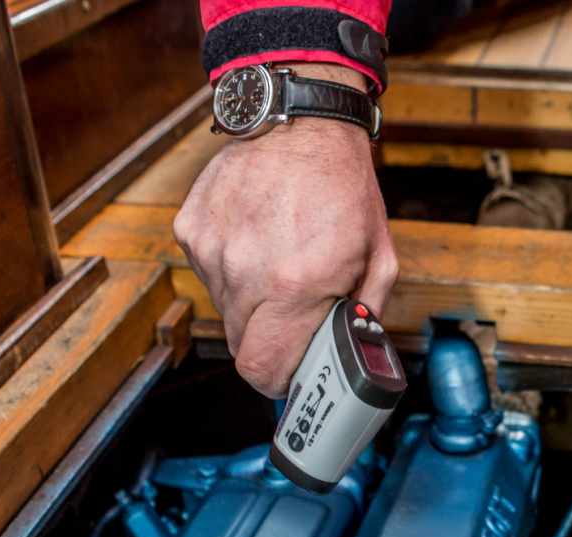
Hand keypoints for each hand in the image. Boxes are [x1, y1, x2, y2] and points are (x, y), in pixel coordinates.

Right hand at [174, 65, 396, 396]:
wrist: (302, 122)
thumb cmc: (346, 187)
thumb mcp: (380, 255)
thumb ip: (365, 312)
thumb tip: (350, 352)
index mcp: (298, 285)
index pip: (263, 370)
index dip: (278, 379)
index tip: (292, 371)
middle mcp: (248, 272)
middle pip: (242, 345)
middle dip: (271, 340)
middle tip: (295, 313)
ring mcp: (213, 250)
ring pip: (225, 309)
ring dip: (252, 302)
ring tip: (280, 262)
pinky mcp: (192, 229)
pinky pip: (209, 272)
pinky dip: (232, 268)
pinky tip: (258, 237)